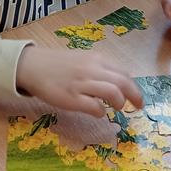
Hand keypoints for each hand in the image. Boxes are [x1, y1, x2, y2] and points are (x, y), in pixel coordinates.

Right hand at [16, 47, 142, 117]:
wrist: (33, 66)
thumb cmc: (59, 64)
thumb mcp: (83, 59)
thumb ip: (100, 69)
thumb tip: (119, 83)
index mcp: (97, 59)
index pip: (123, 73)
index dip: (134, 87)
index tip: (137, 97)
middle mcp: (92, 70)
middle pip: (123, 83)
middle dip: (135, 96)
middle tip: (138, 107)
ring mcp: (82, 84)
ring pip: (112, 93)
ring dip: (119, 103)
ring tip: (117, 108)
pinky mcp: (71, 98)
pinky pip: (95, 107)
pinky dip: (101, 111)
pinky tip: (97, 112)